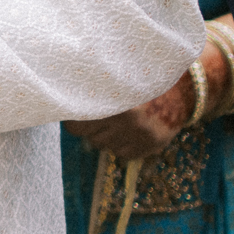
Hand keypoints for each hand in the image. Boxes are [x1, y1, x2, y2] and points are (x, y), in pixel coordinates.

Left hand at [65, 44, 225, 159]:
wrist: (181, 87)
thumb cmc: (135, 80)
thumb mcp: (112, 78)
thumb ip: (87, 89)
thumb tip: (53, 102)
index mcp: (111, 97)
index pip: (74, 126)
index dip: (75, 119)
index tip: (79, 112)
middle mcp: (127, 117)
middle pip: (89, 138)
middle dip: (91, 128)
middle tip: (100, 115)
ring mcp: (141, 132)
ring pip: (104, 146)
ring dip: (106, 136)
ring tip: (117, 121)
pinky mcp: (153, 144)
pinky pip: (123, 155)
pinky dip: (123, 146)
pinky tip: (130, 130)